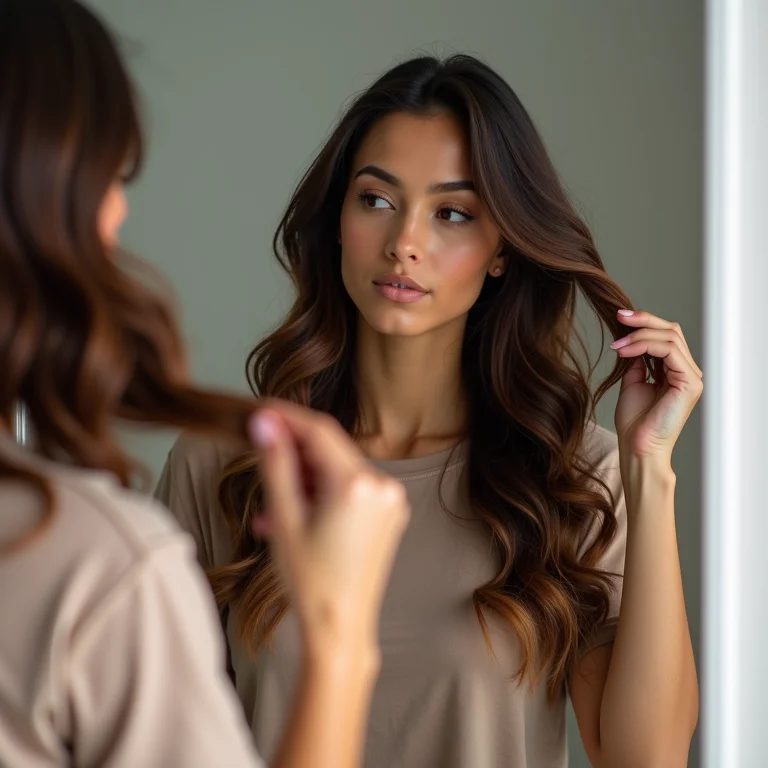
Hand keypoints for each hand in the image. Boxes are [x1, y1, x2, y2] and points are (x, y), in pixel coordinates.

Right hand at [247, 400, 409, 657]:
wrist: (340, 628)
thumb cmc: (310, 581)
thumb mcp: (285, 519)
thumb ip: (275, 465)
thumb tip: (264, 423)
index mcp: (357, 486)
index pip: (319, 430)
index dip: (287, 416)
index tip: (260, 411)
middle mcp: (382, 487)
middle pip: (330, 450)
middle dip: (293, 454)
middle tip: (259, 461)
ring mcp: (390, 501)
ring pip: (337, 471)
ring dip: (303, 480)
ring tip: (272, 510)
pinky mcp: (389, 515)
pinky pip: (349, 490)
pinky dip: (321, 495)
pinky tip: (294, 516)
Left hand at [611, 310, 702, 462]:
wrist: (637, 447)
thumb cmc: (635, 422)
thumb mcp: (632, 383)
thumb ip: (636, 363)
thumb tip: (632, 342)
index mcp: (676, 371)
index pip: (666, 336)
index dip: (644, 324)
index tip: (619, 318)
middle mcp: (687, 372)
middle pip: (671, 331)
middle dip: (644, 320)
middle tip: (619, 316)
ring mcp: (691, 377)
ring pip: (670, 337)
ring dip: (639, 335)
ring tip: (617, 345)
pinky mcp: (689, 383)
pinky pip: (670, 351)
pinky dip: (645, 346)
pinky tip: (625, 351)